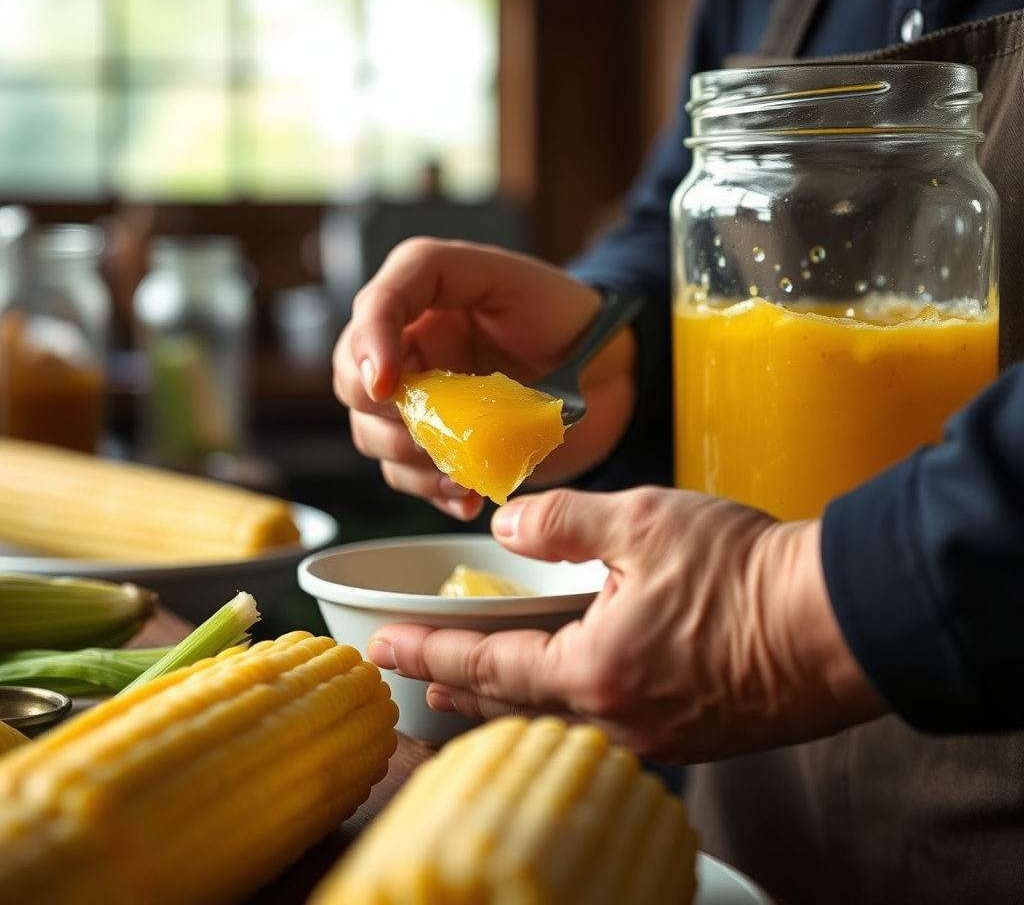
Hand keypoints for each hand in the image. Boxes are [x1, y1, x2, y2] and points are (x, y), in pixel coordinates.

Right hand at [332, 237, 638, 518]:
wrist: (613, 374)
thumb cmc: (569, 318)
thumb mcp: (514, 279)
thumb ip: (444, 283)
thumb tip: (392, 357)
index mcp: (426, 293)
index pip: (373, 308)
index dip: (368, 347)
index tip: (386, 386)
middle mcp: (412, 345)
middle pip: (352, 378)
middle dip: (383, 412)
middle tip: (428, 433)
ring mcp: (423, 396)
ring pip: (372, 432)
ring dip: (407, 458)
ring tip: (456, 472)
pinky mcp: (442, 440)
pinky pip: (408, 473)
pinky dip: (430, 490)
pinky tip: (465, 496)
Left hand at [366, 485, 886, 762]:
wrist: (840, 619)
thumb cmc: (745, 570)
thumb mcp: (641, 521)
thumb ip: (563, 520)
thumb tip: (512, 524)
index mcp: (594, 668)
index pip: (486, 663)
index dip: (428, 652)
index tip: (385, 649)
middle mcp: (618, 718)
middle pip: (516, 704)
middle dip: (460, 687)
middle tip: (419, 679)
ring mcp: (659, 734)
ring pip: (562, 718)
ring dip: (513, 697)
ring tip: (480, 686)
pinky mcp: (696, 733)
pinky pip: (611, 723)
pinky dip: (571, 702)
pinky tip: (576, 687)